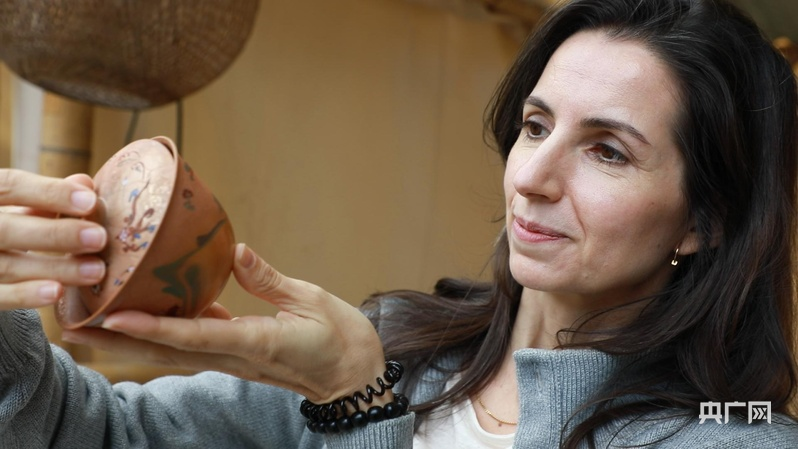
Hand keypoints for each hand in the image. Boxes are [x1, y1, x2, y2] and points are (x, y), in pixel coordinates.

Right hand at [0, 170, 106, 309]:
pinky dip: (26, 295)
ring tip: (95, 270)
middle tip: (99, 238)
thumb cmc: (6, 226)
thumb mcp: (20, 208)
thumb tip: (85, 183)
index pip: (9, 186)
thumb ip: (49, 197)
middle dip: (56, 234)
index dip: (50, 193)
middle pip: (5, 229)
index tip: (91, 201)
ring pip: (7, 266)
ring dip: (55, 268)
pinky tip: (58, 291)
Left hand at [62, 243, 388, 403]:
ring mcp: (235, 358)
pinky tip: (151, 310)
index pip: (194, 337)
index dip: (152, 328)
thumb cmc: (341, 340)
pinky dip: (165, 330)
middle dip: (120, 339)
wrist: (354, 378)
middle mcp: (237, 356)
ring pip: (174, 350)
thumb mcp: (311, 300)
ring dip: (132, 338)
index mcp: (256, 342)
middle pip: (167, 350)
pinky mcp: (239, 354)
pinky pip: (195, 343)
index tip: (114, 316)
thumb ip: (270, 280)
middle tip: (76, 322)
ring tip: (95, 320)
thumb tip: (236, 252)